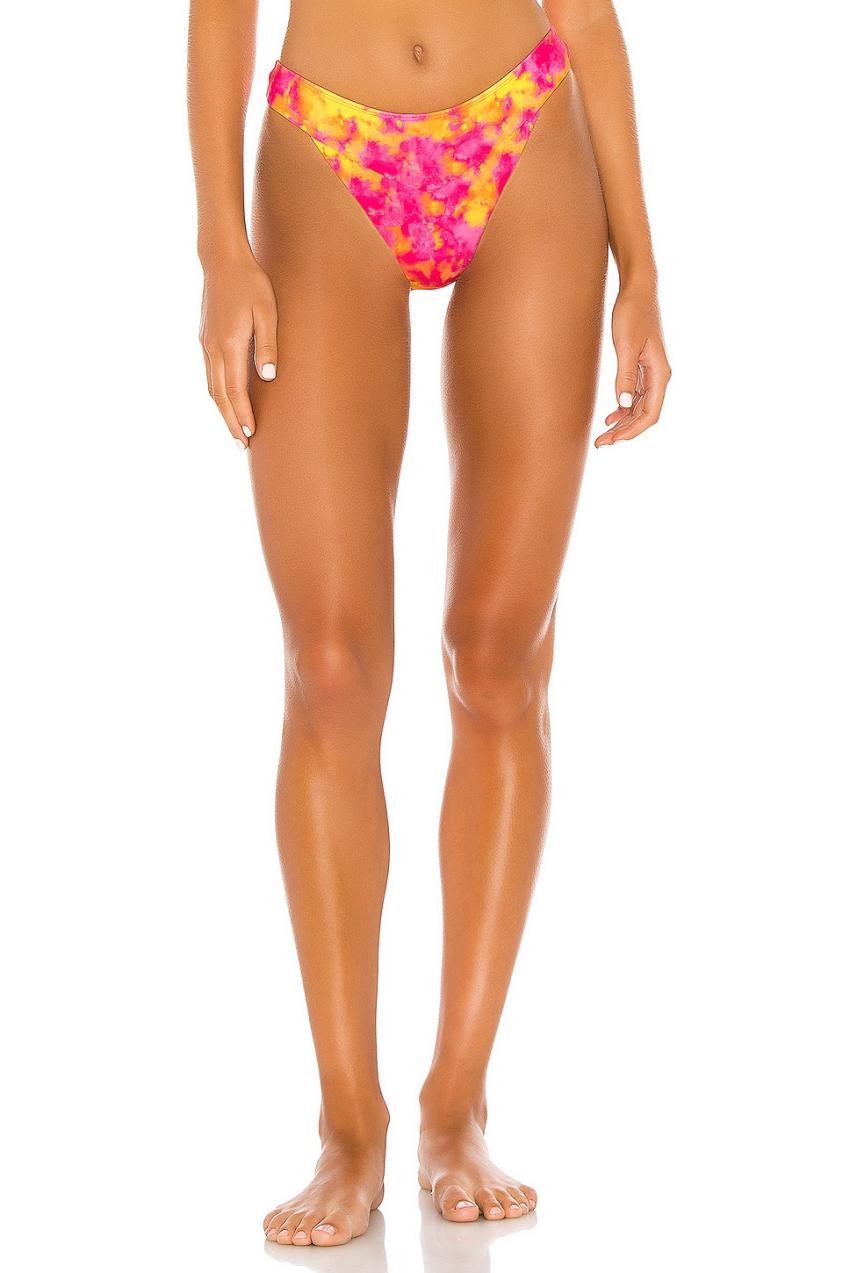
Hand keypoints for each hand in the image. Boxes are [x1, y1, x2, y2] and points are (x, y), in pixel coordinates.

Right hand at [199, 248, 277, 448]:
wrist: (221, 259)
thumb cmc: (250, 282)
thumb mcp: (267, 311)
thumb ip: (267, 344)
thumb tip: (268, 376)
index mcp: (229, 344)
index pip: (235, 390)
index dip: (242, 415)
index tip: (250, 435)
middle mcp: (213, 348)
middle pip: (220, 396)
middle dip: (231, 422)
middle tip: (241, 445)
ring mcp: (205, 344)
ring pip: (211, 387)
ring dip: (223, 411)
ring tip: (235, 429)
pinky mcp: (204, 339)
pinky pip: (209, 375)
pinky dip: (217, 394)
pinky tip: (225, 401)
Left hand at [595, 284, 670, 446]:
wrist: (637, 289)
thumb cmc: (633, 313)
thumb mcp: (625, 346)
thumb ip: (625, 376)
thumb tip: (623, 406)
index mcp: (659, 373)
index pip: (650, 414)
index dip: (632, 431)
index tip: (612, 440)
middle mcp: (659, 375)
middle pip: (645, 414)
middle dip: (625, 431)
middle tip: (602, 443)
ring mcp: (651, 371)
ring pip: (640, 406)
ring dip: (623, 422)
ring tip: (604, 434)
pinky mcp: (642, 365)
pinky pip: (636, 395)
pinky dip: (624, 408)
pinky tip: (611, 415)